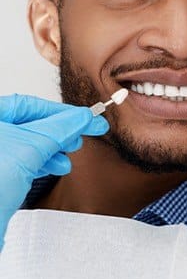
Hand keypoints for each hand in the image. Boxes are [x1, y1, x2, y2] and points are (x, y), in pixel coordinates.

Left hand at [0, 94, 108, 248]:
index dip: (61, 111)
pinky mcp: (0, 173)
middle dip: (60, 130)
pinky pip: (24, 158)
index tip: (86, 117)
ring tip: (71, 152)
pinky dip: (44, 161)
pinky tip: (58, 166)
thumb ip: (60, 129)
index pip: (29, 105)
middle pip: (31, 123)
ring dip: (55, 147)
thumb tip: (82, 118)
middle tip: (83, 134)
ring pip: (30, 142)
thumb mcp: (32, 148)